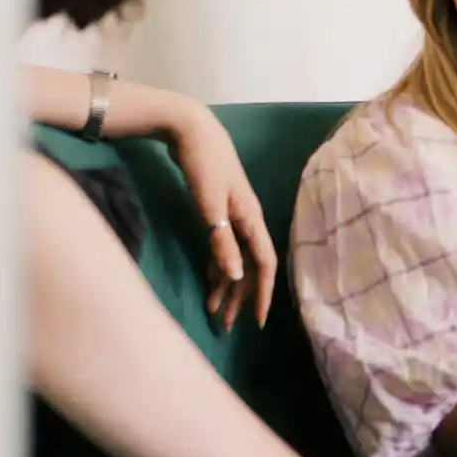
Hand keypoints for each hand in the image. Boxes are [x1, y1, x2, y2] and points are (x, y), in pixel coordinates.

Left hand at [163, 98, 276, 331]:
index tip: (256, 321)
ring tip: (215, 312)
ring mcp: (234, 217)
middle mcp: (248, 222)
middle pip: (250, 268)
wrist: (193, 131)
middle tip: (226, 326)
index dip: (262, 294)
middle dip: (240, 298)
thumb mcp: (210, 206)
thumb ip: (223, 241)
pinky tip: (209, 282)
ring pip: (236, 260)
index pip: (264, 265)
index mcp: (251, 220)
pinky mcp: (219, 213)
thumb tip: (238, 276)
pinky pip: (224, 249)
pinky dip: (218, 268)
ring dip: (226, 287)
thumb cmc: (204, 165)